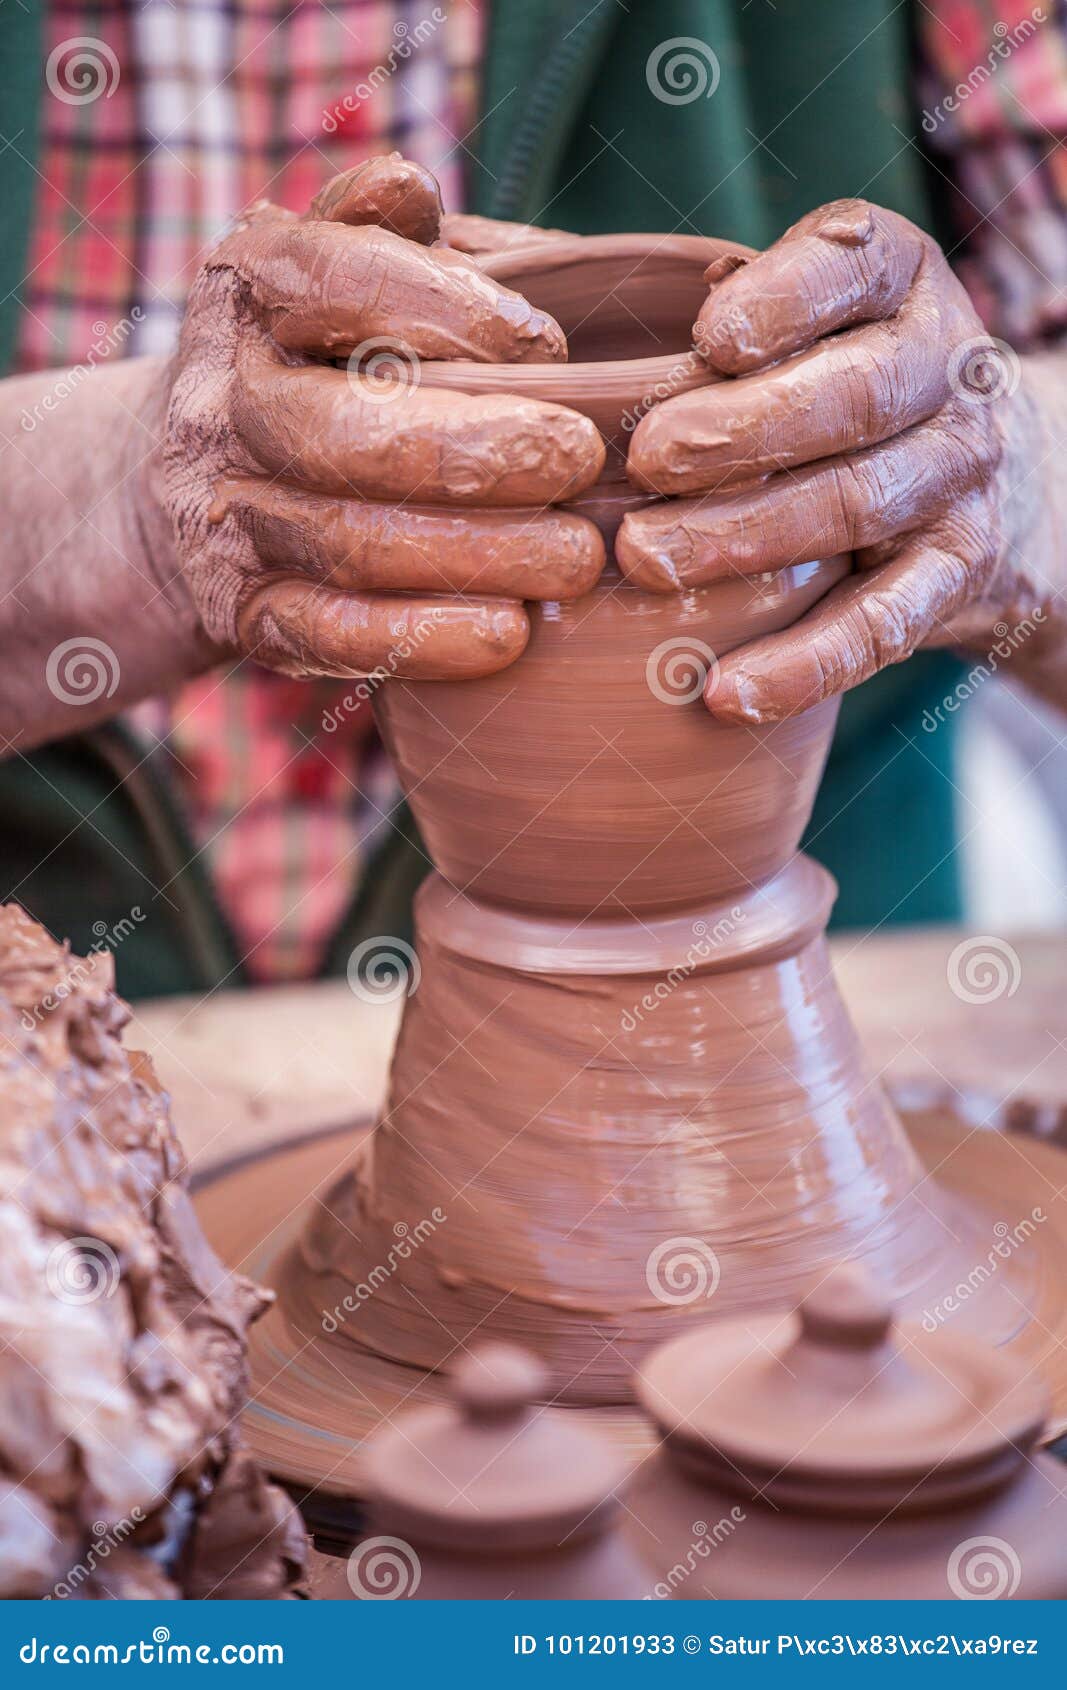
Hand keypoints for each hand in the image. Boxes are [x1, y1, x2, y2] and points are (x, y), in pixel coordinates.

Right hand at [163, 155, 605, 681]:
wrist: (177, 483)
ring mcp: (225, 517)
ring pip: (348, 544)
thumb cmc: (310, 360)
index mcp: (248, 292)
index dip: (449, 310)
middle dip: (476, 449)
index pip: (335, 280)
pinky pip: (327, 635)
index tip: (548, 346)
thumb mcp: (332, 269)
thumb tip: (412, 189)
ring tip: (575, 557)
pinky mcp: (240, 612)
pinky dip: (422, 639)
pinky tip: (507, 634)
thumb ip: (384, 227)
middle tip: (579, 459)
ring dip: (475, 555)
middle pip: (341, 432)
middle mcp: (223, 404)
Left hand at [618, 199, 1053, 722]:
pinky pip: (882, 627)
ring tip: (647, 561)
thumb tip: (453, 238)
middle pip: (855, 395)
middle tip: (647, 460)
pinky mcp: (956, 577)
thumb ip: (645, 279)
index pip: (851, 266)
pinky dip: (803, 665)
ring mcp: (957, 477)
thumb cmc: (823, 378)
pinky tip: (722, 693)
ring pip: (857, 507)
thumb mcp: (780, 308)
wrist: (995, 484)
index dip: (787, 301)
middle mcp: (942, 368)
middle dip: (747, 430)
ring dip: (749, 537)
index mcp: (893, 276)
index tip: (708, 337)